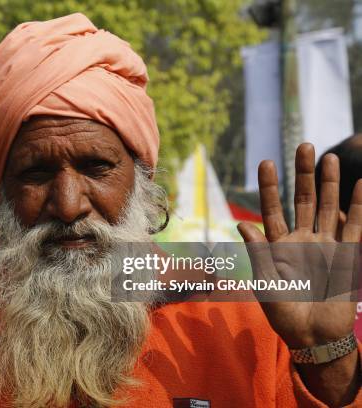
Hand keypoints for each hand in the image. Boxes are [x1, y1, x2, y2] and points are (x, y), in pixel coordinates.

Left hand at [237, 143, 360, 405]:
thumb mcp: (265, 283)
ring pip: (327, 206)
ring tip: (328, 157)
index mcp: (278, 246)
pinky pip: (353, 226)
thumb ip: (257, 252)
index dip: (270, 187)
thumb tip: (241, 223)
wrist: (313, 336)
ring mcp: (325, 245)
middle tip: (304, 145)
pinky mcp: (346, 255)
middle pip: (302, 200)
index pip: (272, 209)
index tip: (266, 162)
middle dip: (303, 174)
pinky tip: (360, 185)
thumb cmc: (284, 313)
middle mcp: (301, 239)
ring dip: (328, 183)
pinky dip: (357, 206)